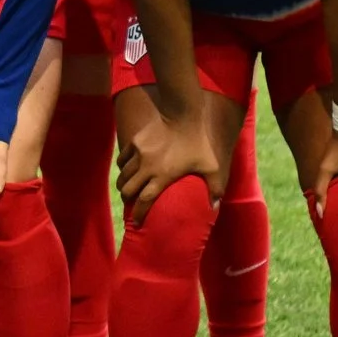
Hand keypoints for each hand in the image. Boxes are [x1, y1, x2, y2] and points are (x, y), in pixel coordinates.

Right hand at [115, 108, 222, 227]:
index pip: (144, 201)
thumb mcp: (212, 166)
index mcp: (162, 176)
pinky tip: (127, 170)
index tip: (137, 222)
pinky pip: (122, 160)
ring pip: (123, 176)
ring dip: (124, 185)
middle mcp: (146, 168)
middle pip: (128, 190)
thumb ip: (215, 187)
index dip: (139, 214)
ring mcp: (138, 154)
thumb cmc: (199, 142)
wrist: (183, 114)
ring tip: (128, 189)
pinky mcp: (135, 142)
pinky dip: (123, 168)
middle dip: (128, 199)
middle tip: (132, 203)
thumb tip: (214, 208)